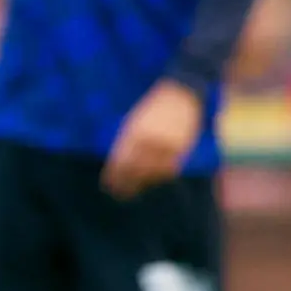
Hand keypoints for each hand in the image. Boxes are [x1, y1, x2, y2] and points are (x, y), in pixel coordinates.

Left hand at [101, 80, 204, 198]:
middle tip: (121, 195)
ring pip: (153, 173)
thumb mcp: (134, 121)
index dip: (114, 176)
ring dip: (144, 183)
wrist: (180, 95)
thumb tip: (118, 165)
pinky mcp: (181, 148)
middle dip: (127, 184)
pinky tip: (155, 180)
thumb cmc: (152, 108)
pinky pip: (170, 169)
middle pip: (136, 170)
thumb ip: (126, 142)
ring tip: (138, 189)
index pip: (121, 161)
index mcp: (134, 133)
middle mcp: (149, 141)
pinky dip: (161, 177)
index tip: (109, 186)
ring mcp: (166, 145)